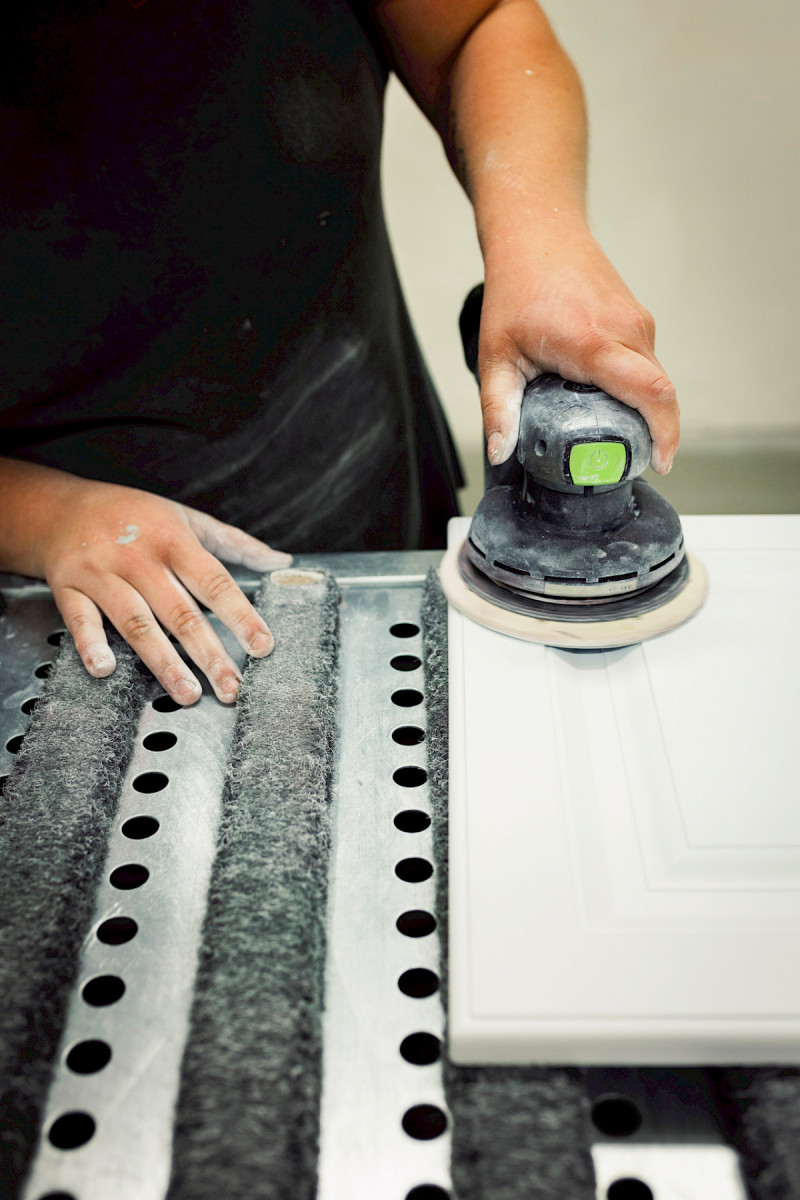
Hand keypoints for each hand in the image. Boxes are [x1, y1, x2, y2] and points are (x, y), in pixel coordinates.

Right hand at [31, 472, 290, 704]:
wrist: (60, 507)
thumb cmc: (134, 516)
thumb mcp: (186, 518)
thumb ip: (235, 543)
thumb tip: (281, 562)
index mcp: (173, 540)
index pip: (215, 582)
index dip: (241, 616)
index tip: (263, 646)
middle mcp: (139, 557)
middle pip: (180, 613)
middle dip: (209, 654)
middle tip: (232, 689)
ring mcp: (101, 572)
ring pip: (136, 623)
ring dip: (163, 662)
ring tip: (188, 694)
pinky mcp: (68, 587)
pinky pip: (80, 621)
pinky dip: (91, 645)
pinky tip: (105, 670)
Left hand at [477, 218, 678, 474]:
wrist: (536, 233)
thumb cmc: (516, 288)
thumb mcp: (496, 356)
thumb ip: (498, 408)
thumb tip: (500, 451)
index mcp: (593, 343)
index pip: (651, 393)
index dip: (665, 432)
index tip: (660, 462)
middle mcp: (624, 330)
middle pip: (661, 392)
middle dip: (657, 431)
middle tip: (634, 459)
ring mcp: (636, 320)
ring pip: (655, 377)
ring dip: (644, 407)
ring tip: (614, 431)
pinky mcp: (638, 317)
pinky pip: (648, 361)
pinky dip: (638, 385)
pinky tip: (610, 398)